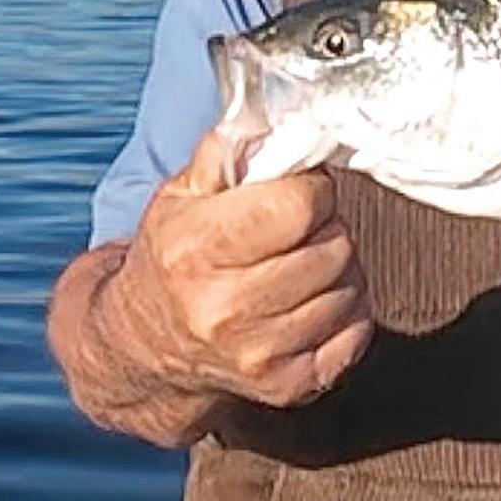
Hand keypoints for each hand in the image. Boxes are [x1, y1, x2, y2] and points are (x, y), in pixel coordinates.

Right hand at [101, 126, 375, 409]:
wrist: (143, 346)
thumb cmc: (171, 256)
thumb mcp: (180, 195)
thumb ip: (226, 150)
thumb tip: (271, 114)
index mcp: (198, 249)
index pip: (300, 205)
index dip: (312, 189)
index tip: (299, 190)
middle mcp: (225, 309)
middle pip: (334, 246)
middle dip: (325, 227)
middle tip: (298, 230)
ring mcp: (257, 353)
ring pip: (351, 288)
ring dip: (338, 270)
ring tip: (301, 264)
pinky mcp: (286, 386)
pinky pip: (356, 334)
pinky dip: (347, 313)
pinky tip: (312, 302)